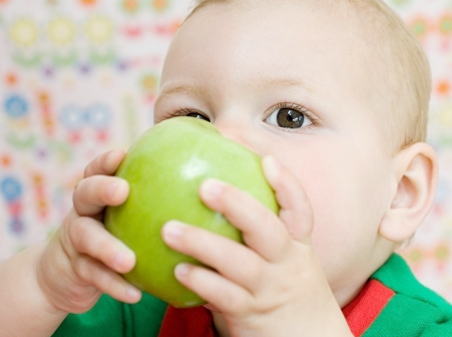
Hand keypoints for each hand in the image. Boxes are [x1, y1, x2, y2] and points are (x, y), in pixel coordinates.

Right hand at [36, 150, 141, 313]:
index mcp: (98, 194)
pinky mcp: (75, 270)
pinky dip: (113, 285)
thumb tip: (201, 174)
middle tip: (122, 190)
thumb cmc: (114, 234)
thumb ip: (153, 196)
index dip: (106, 161)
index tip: (122, 154)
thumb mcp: (127, 214)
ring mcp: (75, 241)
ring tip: (128, 260)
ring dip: (107, 247)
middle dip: (101, 189)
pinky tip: (135, 294)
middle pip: (84, 193)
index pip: (97, 170)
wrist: (68, 275)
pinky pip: (93, 276)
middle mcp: (84, 211)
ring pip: (86, 237)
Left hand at [162, 156, 351, 335]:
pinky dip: (201, 281)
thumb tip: (215, 200)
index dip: (286, 184)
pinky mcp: (251, 314)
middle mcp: (288, 265)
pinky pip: (224, 296)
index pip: (300, 211)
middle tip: (204, 186)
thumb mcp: (282, 262)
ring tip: (169, 229)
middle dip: (238, 205)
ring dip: (204, 244)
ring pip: (240, 263)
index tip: (267, 161)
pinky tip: (177, 271)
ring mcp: (270, 290)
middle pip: (268, 230)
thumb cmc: (282, 291)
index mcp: (297, 247)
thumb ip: (257, 236)